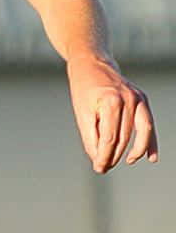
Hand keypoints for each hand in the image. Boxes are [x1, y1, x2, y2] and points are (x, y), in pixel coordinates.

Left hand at [66, 54, 158, 173]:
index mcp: (111, 102)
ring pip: (140, 133)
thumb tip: (98, 160)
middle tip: (103, 168)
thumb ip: (90, 137)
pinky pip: (149, 124)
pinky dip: (150, 141)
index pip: (110, 138)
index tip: (98, 168)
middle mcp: (129, 99)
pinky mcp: (142, 99)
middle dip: (114, 156)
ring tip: (126, 162)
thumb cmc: (84, 89)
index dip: (104, 156)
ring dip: (133, 152)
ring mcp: (138, 99)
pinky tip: (151, 158)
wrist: (92, 64)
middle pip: (124, 137)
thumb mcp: (81, 113)